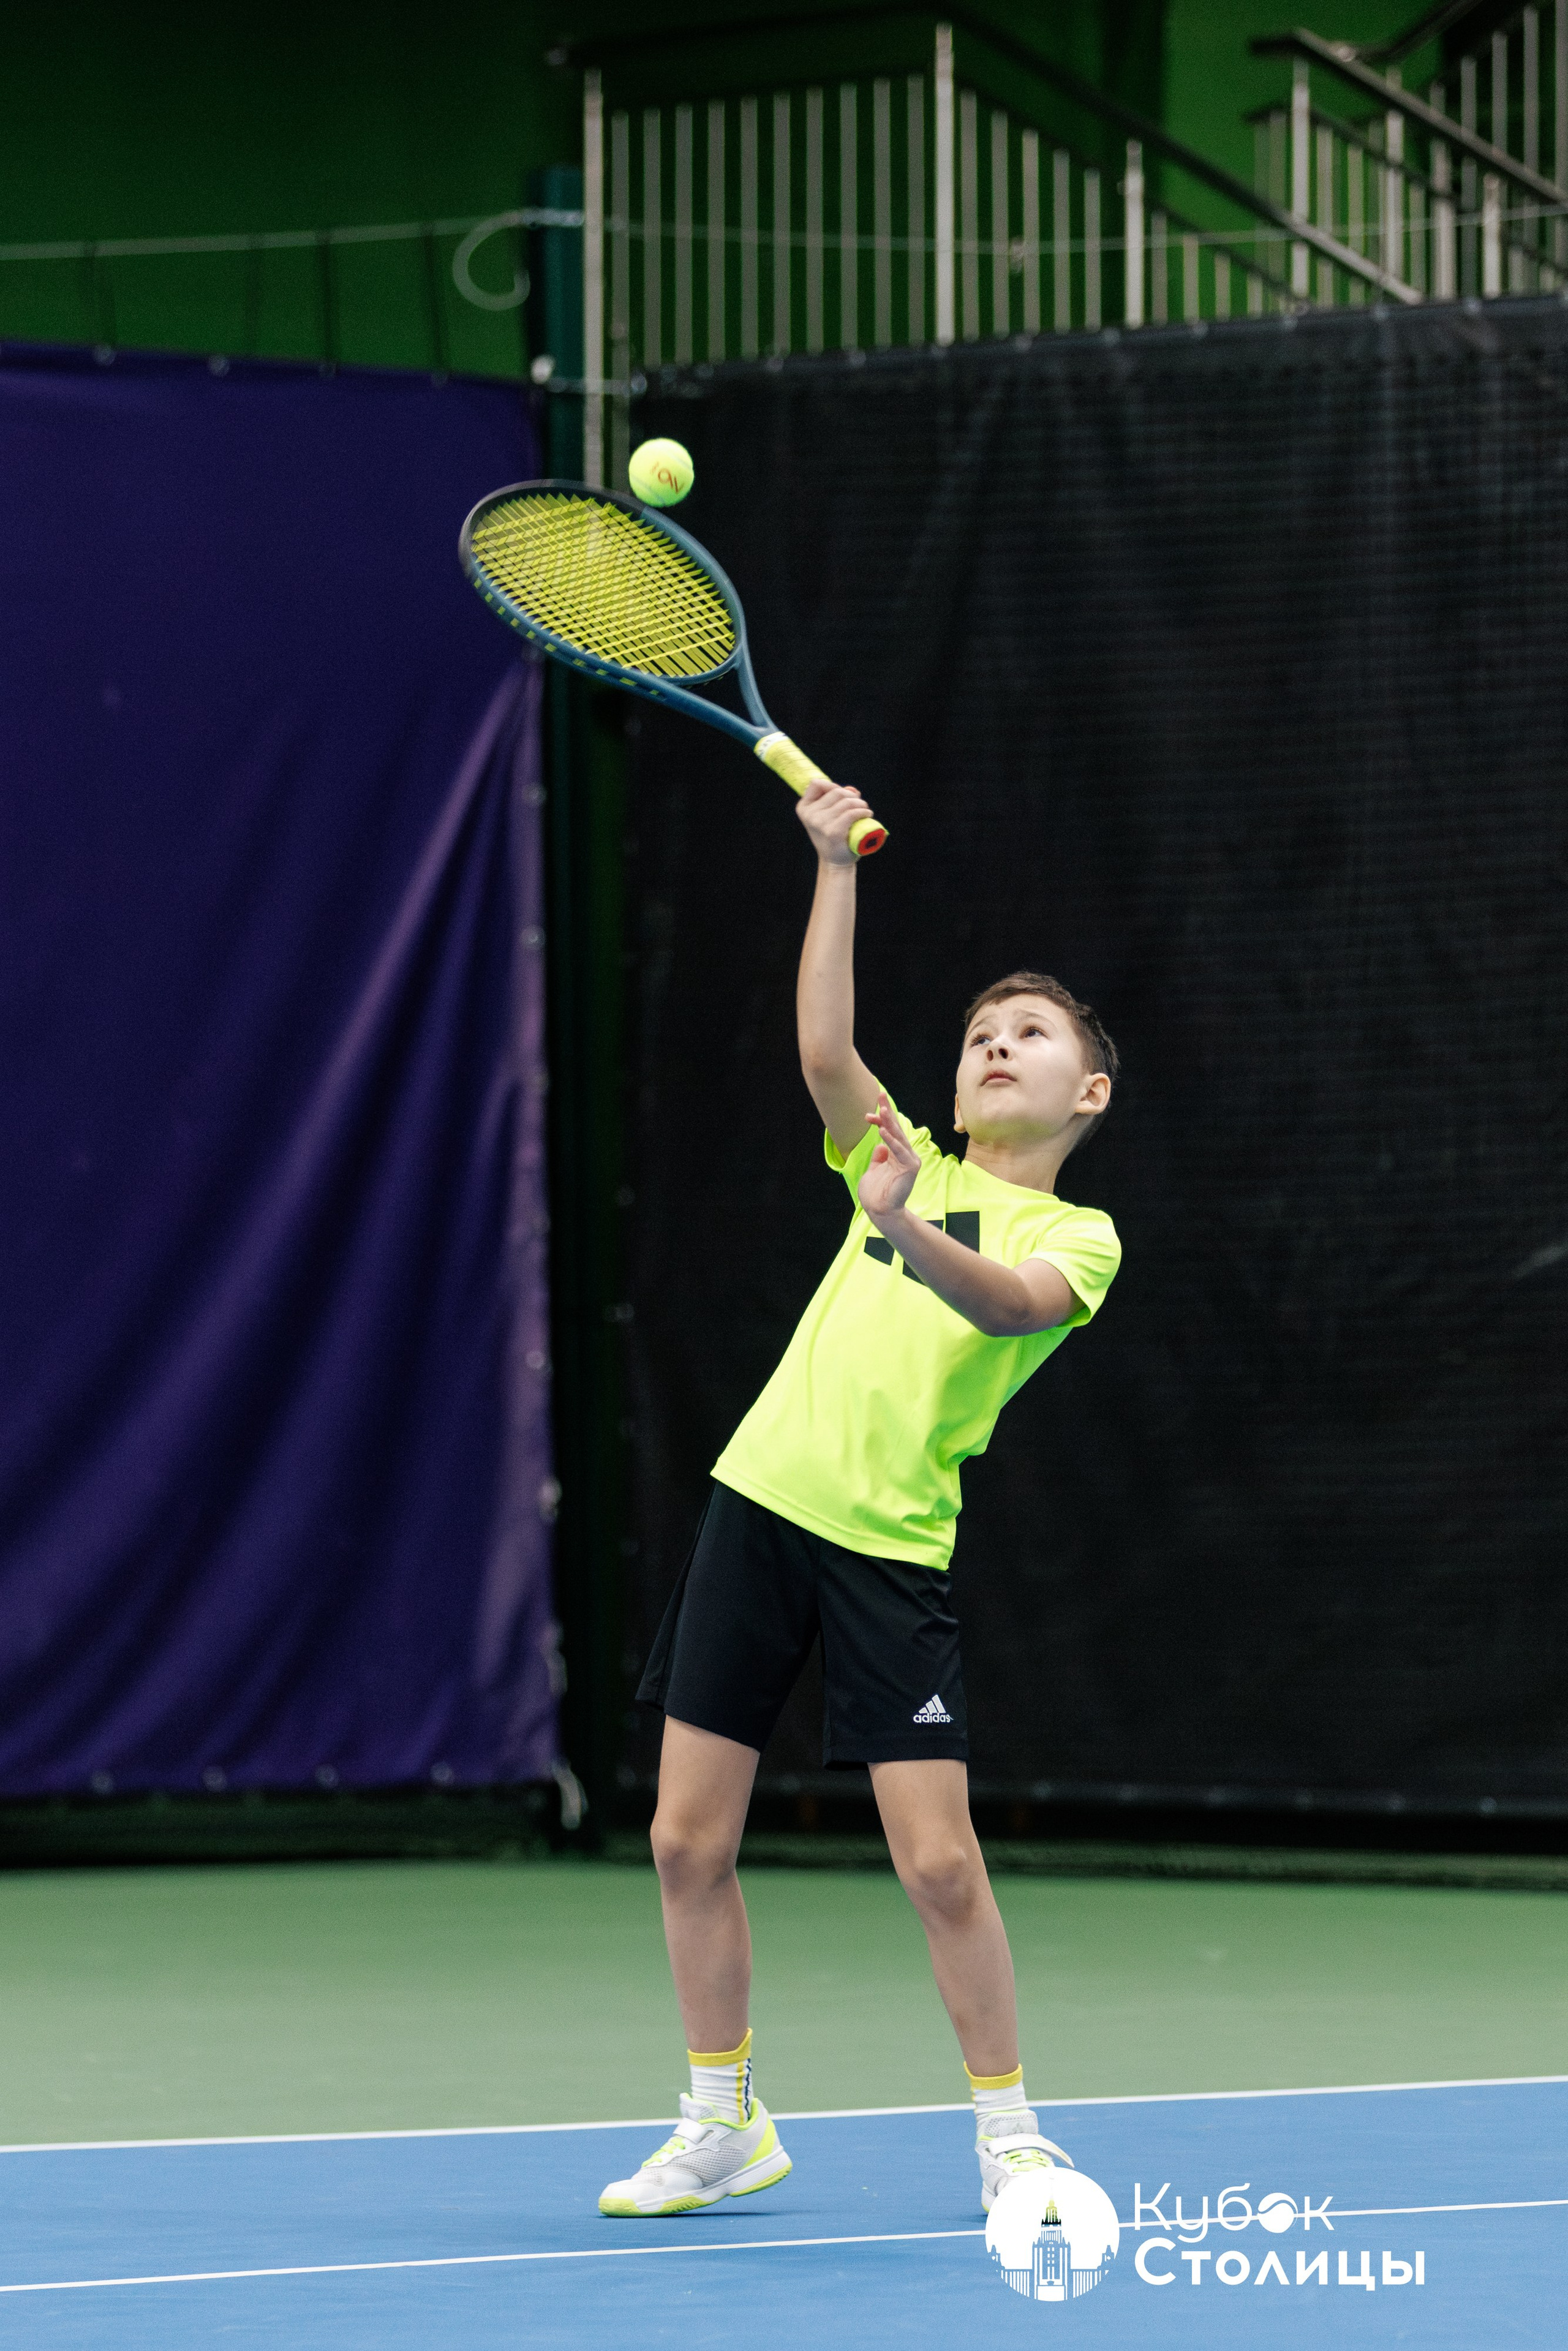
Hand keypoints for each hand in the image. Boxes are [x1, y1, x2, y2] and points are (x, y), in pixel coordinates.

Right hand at [796, 777, 874, 866]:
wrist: (835, 862)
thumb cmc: (833, 836)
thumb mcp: (829, 815)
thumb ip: (837, 799)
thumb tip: (852, 790)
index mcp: (804, 808)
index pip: (816, 783)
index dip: (832, 785)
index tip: (842, 795)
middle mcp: (809, 815)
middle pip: (835, 791)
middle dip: (851, 795)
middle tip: (859, 804)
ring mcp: (820, 823)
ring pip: (846, 801)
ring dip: (860, 803)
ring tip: (864, 810)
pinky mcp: (833, 831)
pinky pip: (852, 813)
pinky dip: (863, 812)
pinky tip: (867, 814)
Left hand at [857, 1091, 919, 1220]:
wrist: (881, 1211)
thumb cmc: (876, 1194)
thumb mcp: (874, 1170)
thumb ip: (878, 1158)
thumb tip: (880, 1146)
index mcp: (896, 1155)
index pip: (889, 1132)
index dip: (880, 1120)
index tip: (867, 1114)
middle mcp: (904, 1155)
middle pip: (895, 1129)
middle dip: (887, 1112)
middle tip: (880, 1095)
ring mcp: (909, 1161)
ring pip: (898, 1137)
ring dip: (889, 1122)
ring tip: (881, 1109)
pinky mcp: (910, 1168)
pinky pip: (899, 1151)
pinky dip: (891, 1141)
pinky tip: (882, 1130)